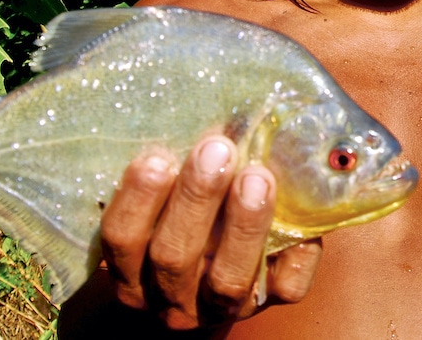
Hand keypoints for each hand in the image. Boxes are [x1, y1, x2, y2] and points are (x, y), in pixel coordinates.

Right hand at [98, 135, 322, 330]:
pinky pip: (286, 285)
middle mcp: (170, 300)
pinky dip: (296, 250)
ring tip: (256, 176)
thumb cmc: (183, 212)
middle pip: (173, 258)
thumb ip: (171, 167)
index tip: (156, 157)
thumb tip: (199, 110)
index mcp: (132, 271)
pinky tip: (300, 215)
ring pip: (227, 279)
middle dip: (195, 200)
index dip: (136, 201)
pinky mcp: (270, 303)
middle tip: (217, 149)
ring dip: (242, 225)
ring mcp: (221, 310)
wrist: (215, 270)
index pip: (121, 241)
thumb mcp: (165, 196)